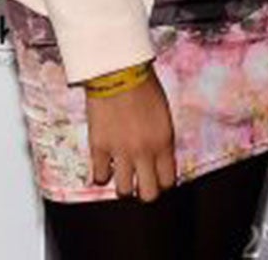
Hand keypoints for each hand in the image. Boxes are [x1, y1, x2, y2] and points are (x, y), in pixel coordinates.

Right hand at [86, 66, 176, 201]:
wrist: (118, 73)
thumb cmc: (144, 87)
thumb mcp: (163, 115)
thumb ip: (161, 139)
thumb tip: (159, 157)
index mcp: (164, 142)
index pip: (168, 180)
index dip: (163, 183)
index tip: (159, 179)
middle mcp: (144, 152)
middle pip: (149, 193)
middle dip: (146, 191)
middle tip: (142, 183)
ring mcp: (121, 153)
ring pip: (124, 191)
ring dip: (124, 185)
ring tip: (123, 176)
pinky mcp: (99, 149)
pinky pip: (100, 177)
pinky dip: (102, 175)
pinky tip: (105, 167)